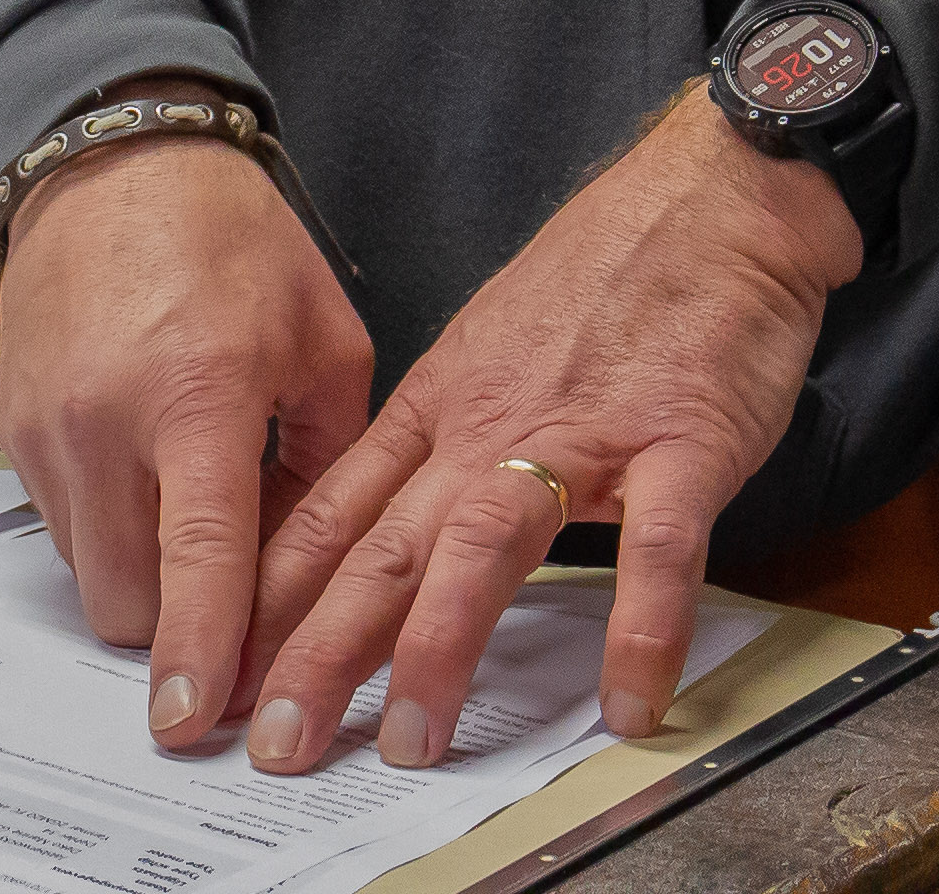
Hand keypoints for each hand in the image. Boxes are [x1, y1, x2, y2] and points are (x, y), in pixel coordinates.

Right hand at [0, 118, 375, 753]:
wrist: (114, 160)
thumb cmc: (232, 240)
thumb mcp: (323, 341)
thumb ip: (326, 463)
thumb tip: (315, 571)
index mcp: (195, 395)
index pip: (197, 560)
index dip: (202, 652)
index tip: (197, 725)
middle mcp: (103, 420)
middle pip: (126, 601)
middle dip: (178, 623)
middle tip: (231, 594)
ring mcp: (45, 427)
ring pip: (88, 572)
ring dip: (141, 572)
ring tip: (188, 503)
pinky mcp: (10, 426)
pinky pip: (60, 523)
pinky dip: (106, 523)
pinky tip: (144, 466)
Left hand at [241, 90, 856, 771]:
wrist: (713, 195)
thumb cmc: (608, 280)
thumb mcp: (491, 351)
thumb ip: (445, 444)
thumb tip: (389, 537)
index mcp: (444, 407)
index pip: (335, 515)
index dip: (273, 602)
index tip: (226, 674)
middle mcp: (494, 425)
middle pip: (386, 547)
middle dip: (320, 650)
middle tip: (275, 744)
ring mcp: (585, 433)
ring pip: (488, 546)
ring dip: (441, 647)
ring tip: (408, 740)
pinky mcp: (681, 441)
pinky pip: (656, 547)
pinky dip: (639, 627)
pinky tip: (627, 701)